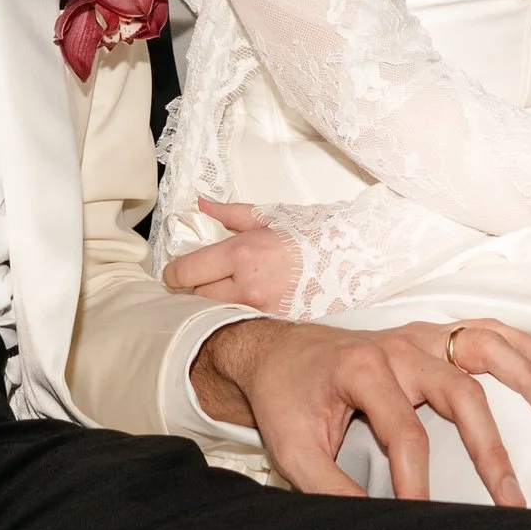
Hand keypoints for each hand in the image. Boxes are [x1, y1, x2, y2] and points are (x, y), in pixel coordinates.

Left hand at [163, 199, 304, 312]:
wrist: (357, 256)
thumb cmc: (315, 231)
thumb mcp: (270, 216)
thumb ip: (230, 214)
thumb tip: (201, 204)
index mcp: (241, 254)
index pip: (186, 272)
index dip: (172, 273)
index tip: (173, 272)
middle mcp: (248, 287)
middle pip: (196, 298)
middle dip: (193, 289)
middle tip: (199, 280)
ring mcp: (263, 311)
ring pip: (216, 315)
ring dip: (213, 305)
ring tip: (222, 292)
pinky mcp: (277, 326)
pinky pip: (243, 323)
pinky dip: (236, 315)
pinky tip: (244, 305)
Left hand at [189, 315, 530, 507]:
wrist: (273, 353)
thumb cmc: (285, 400)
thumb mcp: (292, 450)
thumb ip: (330, 490)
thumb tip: (373, 528)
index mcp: (361, 369)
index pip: (403, 433)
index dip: (414, 481)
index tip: (422, 518)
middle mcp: (397, 347)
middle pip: (458, 391)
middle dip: (489, 447)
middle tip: (511, 497)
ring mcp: (417, 337)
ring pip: (482, 348)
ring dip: (526, 378)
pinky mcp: (428, 337)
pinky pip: (482, 332)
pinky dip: (520, 345)